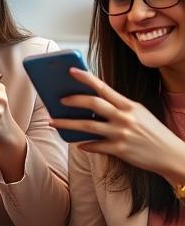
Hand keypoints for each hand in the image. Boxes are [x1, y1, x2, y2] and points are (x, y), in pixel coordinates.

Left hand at [54, 68, 184, 182]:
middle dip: (73, 100)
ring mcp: (121, 134)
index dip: (86, 78)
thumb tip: (91, 105)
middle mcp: (125, 117)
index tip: (71, 71)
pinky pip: (95, 146)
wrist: (172, 155)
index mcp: (129, 105)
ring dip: (67, 124)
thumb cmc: (152, 133)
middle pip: (93, 104)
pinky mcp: (120, 150)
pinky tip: (77, 144)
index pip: (104, 87)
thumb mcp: (139, 114)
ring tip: (53, 122)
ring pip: (87, 126)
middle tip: (59, 100)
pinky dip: (84, 144)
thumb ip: (118, 108)